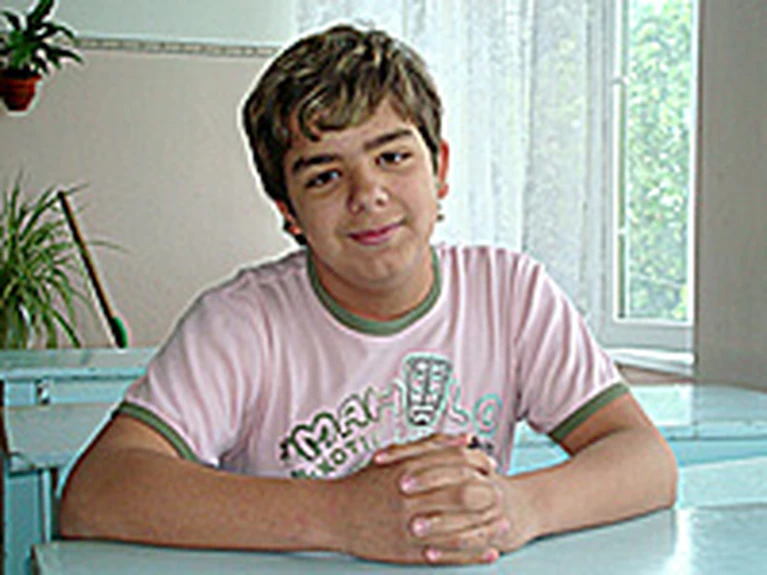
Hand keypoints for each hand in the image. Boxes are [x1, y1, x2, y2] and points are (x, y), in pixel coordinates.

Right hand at [332, 434, 507, 564]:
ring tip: (503, 524)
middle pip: (461, 495)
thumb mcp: (394, 457)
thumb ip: (430, 445)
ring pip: (458, 529)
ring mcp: (410, 527)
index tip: (490, 465)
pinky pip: (446, 555)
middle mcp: (411, 499)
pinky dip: (471, 555)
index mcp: (409, 472)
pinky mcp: (408, 552)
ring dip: (485, 528)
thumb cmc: (365, 482)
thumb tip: (466, 439)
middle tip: (501, 493)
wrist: (333, 514)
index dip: (477, 463)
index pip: (453, 464)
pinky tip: (489, 552)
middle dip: (486, 494)